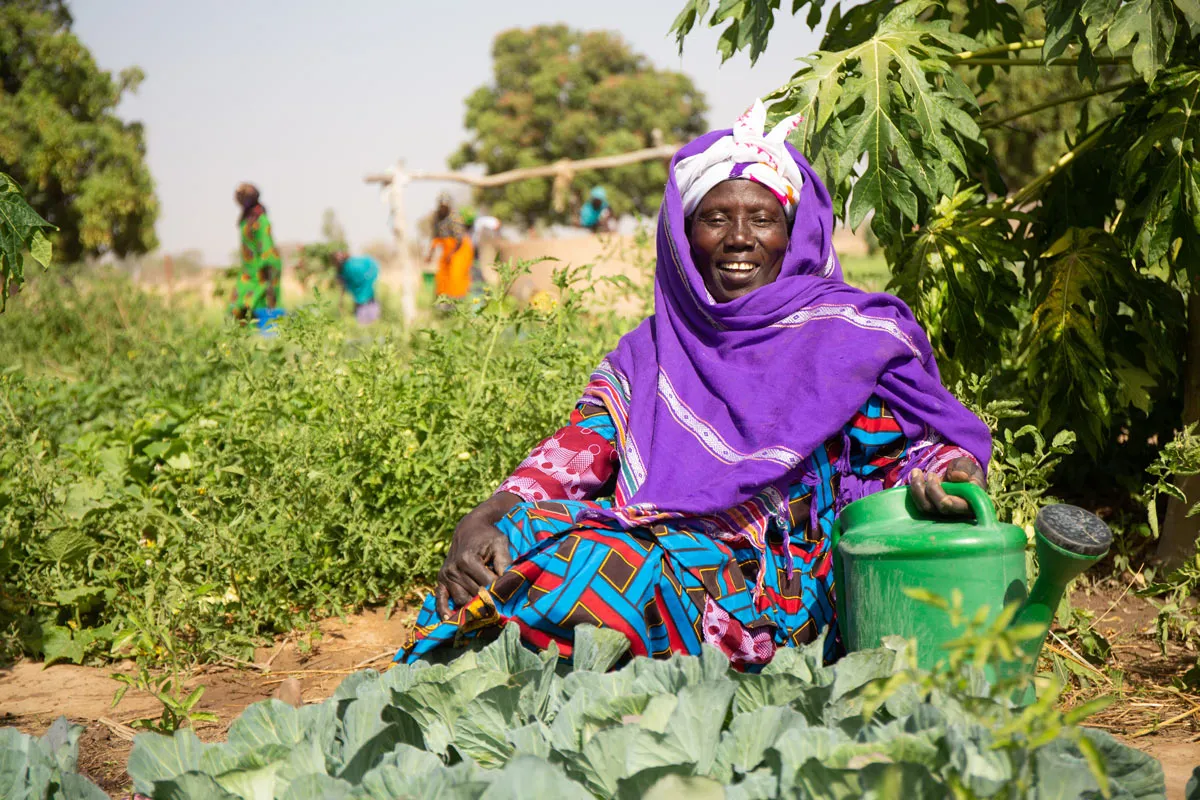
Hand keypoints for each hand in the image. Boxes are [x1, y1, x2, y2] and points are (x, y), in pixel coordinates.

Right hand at [435, 492, 519, 620]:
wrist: (470, 529)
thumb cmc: (488, 536)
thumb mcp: (500, 543)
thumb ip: (504, 561)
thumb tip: (510, 581)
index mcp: (467, 560)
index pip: (487, 584)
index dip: (500, 591)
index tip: (511, 598)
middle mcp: (454, 569)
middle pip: (474, 594)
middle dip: (489, 601)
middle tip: (503, 609)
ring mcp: (445, 576)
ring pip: (461, 600)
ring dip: (473, 607)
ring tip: (487, 613)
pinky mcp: (441, 580)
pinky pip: (440, 599)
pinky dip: (444, 610)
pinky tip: (450, 619)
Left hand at [909, 458, 985, 516]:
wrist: (962, 478)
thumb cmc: (967, 472)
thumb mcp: (967, 465)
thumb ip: (965, 468)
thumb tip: (959, 476)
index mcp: (968, 504)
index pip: (948, 504)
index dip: (936, 492)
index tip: (931, 475)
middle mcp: (955, 513)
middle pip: (934, 507)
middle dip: (925, 488)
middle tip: (926, 473)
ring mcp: (943, 514)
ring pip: (925, 508)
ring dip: (916, 489)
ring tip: (916, 472)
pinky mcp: (934, 511)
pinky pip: (920, 506)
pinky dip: (914, 492)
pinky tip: (915, 476)